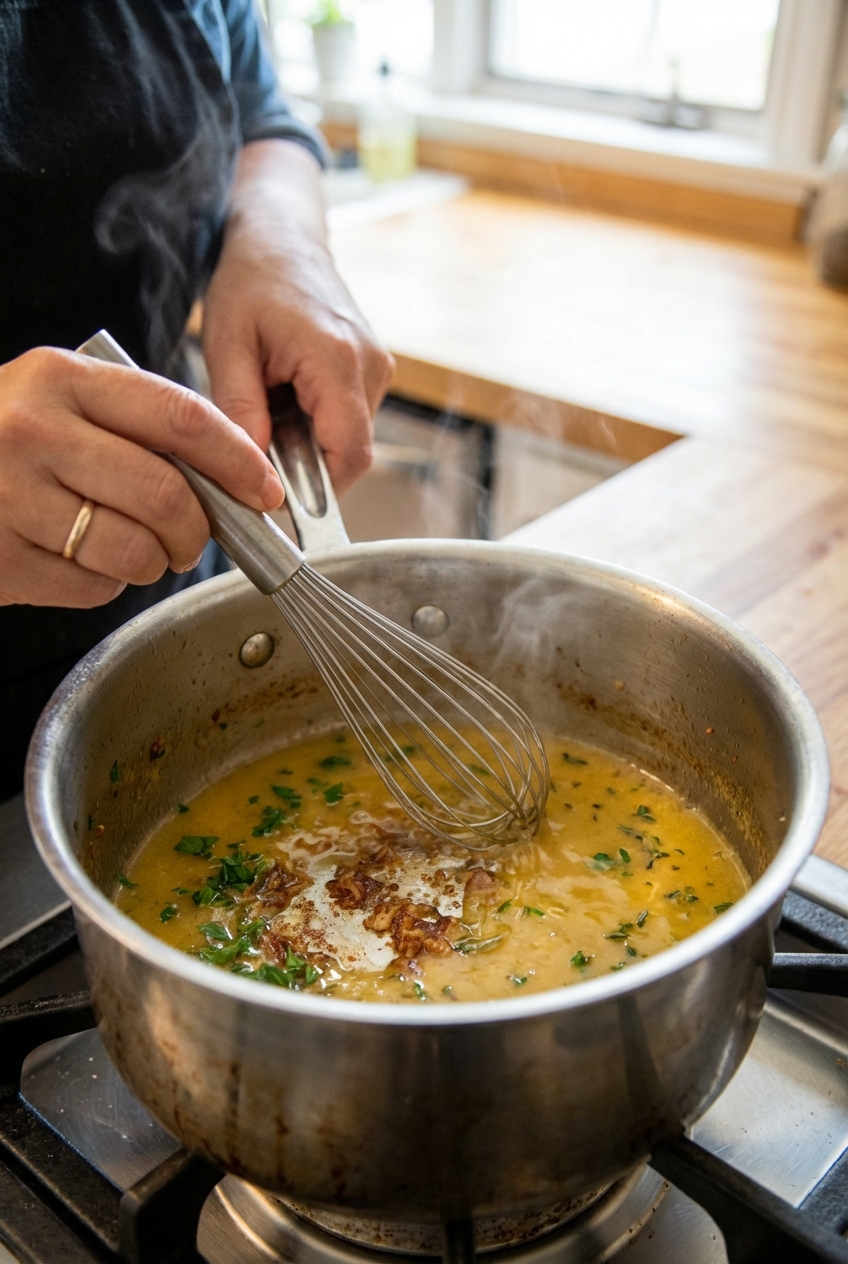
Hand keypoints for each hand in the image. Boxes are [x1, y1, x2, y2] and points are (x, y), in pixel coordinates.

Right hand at [0, 346, 282, 607]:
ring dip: (151, 563)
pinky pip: (92, 589)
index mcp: (60, 379)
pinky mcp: (0, 558)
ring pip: (135, 552)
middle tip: (190, 538)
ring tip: (129, 548)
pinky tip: (73, 557)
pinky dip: (101, 584)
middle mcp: (33, 431)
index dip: (237, 461)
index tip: (265, 492)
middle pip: (168, 496)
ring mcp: (10, 497)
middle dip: (197, 530)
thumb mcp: (57, 399)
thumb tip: (229, 479)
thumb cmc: (1, 438)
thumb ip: (132, 424)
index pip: (180, 417)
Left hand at [202, 140, 393, 493]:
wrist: (283, 236)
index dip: (319, 492)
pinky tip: (287, 396)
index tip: (278, 502)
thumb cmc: (252, 280)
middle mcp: (370, 367)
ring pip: (350, 438)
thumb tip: (251, 474)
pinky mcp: (373, 370)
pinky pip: (350, 418)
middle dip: (306, 466)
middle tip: (259, 446)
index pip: (349, 456)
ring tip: (270, 406)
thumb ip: (240, 412)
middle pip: (350, 453)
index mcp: (337, 360)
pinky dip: (317, 423)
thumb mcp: (227, 345)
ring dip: (309, 442)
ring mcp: (378, 368)